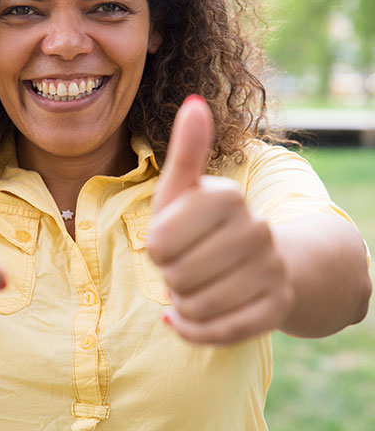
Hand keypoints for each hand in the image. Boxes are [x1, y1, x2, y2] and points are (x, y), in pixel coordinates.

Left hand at [146, 95, 293, 343]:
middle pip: (176, 275)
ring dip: (182, 302)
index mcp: (226, 197)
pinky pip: (218, 332)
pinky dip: (196, 329)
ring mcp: (271, 269)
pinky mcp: (276, 307)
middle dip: (170, 275)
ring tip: (195, 285)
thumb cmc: (205, 224)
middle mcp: (255, 229)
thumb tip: (195, 101)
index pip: (159, 241)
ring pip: (195, 305)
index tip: (170, 240)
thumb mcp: (185, 190)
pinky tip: (196, 315)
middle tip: (185, 265)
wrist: (264, 261)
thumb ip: (187, 150)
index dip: (157, 247)